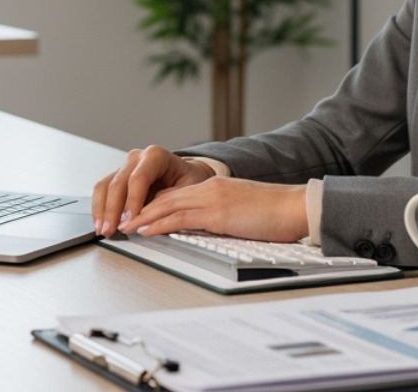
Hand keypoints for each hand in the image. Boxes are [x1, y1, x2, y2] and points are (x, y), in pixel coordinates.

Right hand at [91, 146, 214, 236]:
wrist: (185, 174)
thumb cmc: (188, 181)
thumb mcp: (189, 190)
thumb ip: (172, 202)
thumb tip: (155, 221)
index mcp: (156, 156)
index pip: (139, 177)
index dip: (132, 200)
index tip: (130, 220)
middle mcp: (137, 158)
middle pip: (118, 182)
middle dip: (113, 209)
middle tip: (112, 230)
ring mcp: (124, 167)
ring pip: (105, 186)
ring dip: (102, 210)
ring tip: (103, 230)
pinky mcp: (116, 178)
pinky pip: (102, 191)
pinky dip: (99, 209)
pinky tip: (100, 224)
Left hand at [121, 177, 309, 242]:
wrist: (296, 207)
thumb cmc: (277, 212)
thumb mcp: (243, 210)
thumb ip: (224, 215)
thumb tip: (211, 228)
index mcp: (216, 188)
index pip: (176, 195)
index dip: (153, 204)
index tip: (137, 213)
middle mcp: (210, 190)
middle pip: (165, 197)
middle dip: (140, 208)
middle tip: (121, 218)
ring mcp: (212, 200)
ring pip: (167, 205)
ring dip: (142, 216)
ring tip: (124, 225)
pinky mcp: (217, 214)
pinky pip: (180, 218)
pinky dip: (158, 224)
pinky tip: (145, 229)